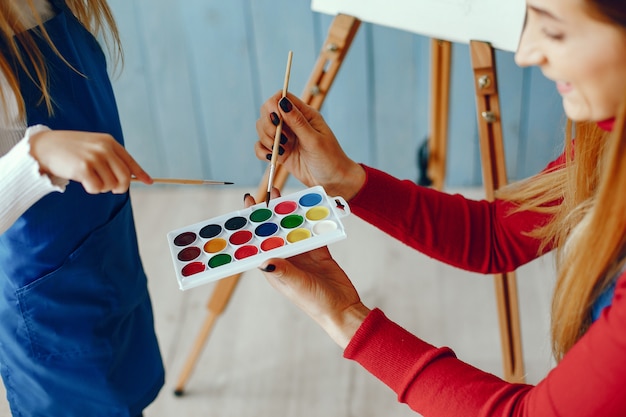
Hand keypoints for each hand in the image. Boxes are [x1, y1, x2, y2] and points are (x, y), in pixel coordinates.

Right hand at [29, 129, 151, 193]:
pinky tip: (82, 181)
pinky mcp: (83, 168)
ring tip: (90, 179)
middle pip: (124, 178)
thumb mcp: (93, 146)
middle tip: (110, 188)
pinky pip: (97, 189)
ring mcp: (94, 157)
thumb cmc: (70, 150)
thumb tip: (130, 176)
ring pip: (111, 185)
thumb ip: (111, 158)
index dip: (140, 173)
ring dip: (102, 187)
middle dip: (119, 187)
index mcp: (109, 142)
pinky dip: (92, 189)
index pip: (130, 161)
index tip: (149, 182)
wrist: (43, 147)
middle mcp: (104, 148)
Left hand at [244, 191, 369, 347]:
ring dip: (288, 214)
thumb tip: (265, 260)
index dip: (250, 226)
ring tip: (283, 195)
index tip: (246, 208)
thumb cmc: (317, 304)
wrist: (343, 310)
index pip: (257, 244)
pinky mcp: (319, 252)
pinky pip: (312, 231)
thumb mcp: (298, 286)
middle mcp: (286, 259)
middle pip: (273, 232)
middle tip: (264, 194)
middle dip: (268, 214)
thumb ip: (283, 272)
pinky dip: (311, 220)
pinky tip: (309, 207)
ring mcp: (302, 255)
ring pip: (292, 229)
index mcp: (275, 268)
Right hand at [255, 91, 365, 199]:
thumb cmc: (330, 159)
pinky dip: (263, 151)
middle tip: (281, 139)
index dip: (273, 105)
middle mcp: (293, 123)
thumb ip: (297, 122)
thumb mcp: (315, 140)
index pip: (282, 97)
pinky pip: (262, 146)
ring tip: (281, 150)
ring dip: (266, 139)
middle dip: (268, 125)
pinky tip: (273, 157)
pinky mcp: (280, 151)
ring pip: (262, 128)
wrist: (333, 181)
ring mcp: (285, 137)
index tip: (277, 120)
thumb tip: (282, 102)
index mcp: (305, 114)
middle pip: (267, 111)